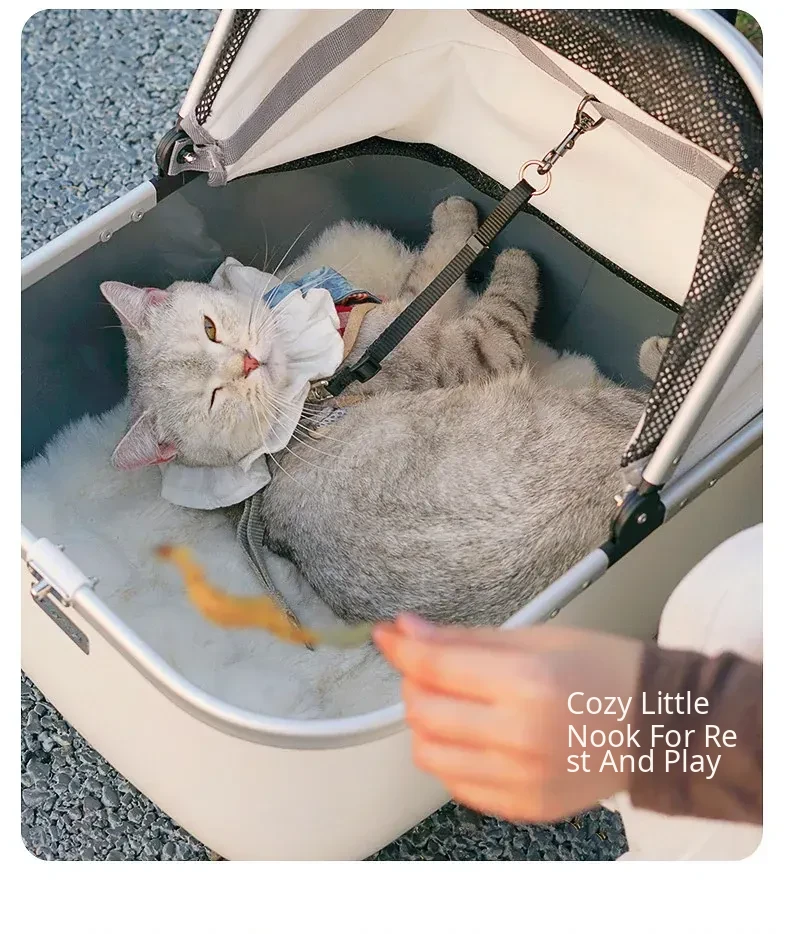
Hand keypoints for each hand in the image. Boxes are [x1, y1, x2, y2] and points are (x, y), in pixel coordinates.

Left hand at [374, 616, 643, 823]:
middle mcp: (520, 737)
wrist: (660, 728)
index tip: (387, 634)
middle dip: (414, 683)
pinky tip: (474, 735)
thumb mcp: (537, 638)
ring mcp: (521, 780)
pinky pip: (457, 784)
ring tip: (452, 704)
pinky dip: (451, 756)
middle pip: (423, 713)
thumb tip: (407, 630)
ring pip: (429, 754)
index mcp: (527, 684)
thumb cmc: (604, 672)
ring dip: (427, 723)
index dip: (401, 647)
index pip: (435, 667)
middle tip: (429, 667)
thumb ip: (464, 640)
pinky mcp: (524, 807)